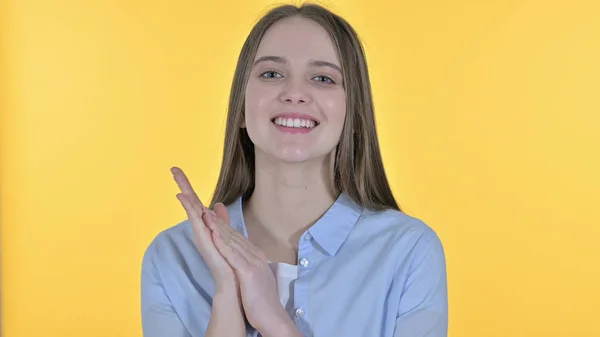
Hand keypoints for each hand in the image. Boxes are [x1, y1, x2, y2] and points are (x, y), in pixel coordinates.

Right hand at [171, 167, 238, 294]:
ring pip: (194, 214)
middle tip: (174, 168)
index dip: (189, 188)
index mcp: (208, 228)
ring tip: (178, 182)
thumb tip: (217, 205)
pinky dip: (195, 216)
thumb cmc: (229, 265)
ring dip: (187, 198)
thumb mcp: (226, 237)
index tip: (179, 171)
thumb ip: (221, 221)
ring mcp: (204, 239)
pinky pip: (201, 229)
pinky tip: (191, 205)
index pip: (198, 204)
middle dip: (185, 187)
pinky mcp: (208, 248)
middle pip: (193, 205)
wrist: (233, 288)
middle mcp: (204, 232)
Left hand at [203, 207, 300, 336]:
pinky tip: (213, 234)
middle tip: (206, 209)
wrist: (273, 317)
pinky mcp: (248, 272)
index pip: (238, 238)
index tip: (213, 216)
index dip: (225, 226)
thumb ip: (249, 266)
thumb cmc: (263, 301)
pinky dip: (223, 243)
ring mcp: (253, 263)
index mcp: (258, 257)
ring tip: (206, 215)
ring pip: (233, 242)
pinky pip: (233, 255)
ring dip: (219, 227)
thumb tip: (241, 262)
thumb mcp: (255, 278)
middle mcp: (256, 256)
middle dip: (220, 222)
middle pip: (235, 236)